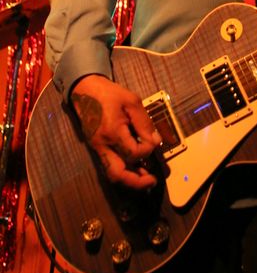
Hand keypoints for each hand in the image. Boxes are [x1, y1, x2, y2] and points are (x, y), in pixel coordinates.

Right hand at [71, 74, 161, 189]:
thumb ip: (144, 122)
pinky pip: (109, 165)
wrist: (85, 91)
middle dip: (136, 182)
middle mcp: (102, 144)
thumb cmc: (109, 94)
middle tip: (152, 181)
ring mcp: (97, 148)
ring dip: (130, 179)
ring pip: (112, 173)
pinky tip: (136, 168)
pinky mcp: (97, 148)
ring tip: (146, 178)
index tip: (155, 140)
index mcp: (112, 131)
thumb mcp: (132, 101)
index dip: (147, 150)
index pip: (133, 153)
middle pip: (117, 173)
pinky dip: (123, 170)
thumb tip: (155, 140)